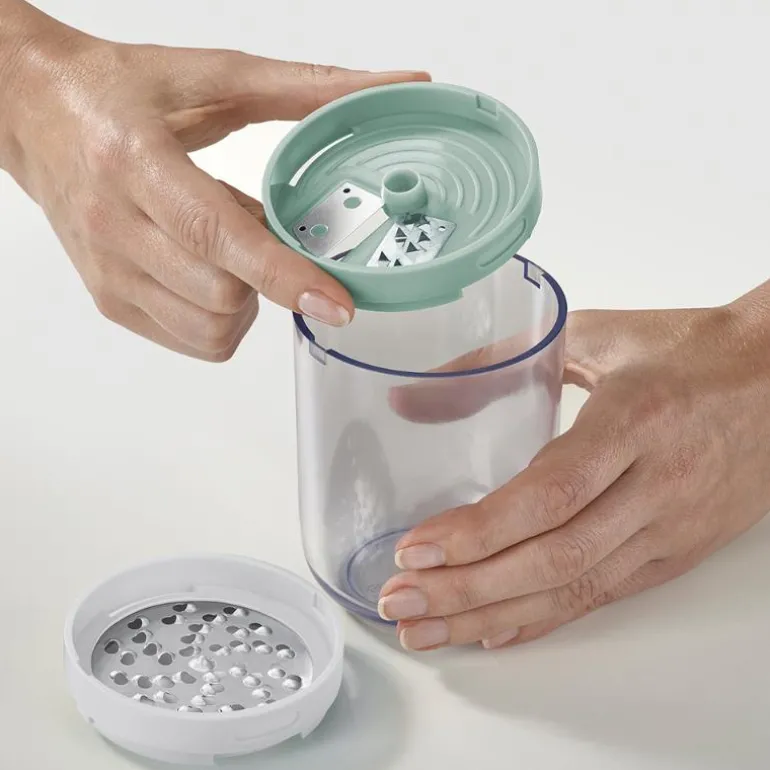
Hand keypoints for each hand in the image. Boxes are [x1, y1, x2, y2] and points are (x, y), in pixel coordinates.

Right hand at [0, 5, 427, 359]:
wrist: (32, 112)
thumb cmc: (116, 90)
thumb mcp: (209, 76)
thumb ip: (304, 88)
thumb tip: (394, 84)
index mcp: (136, 161)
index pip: (216, 235)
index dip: (283, 273)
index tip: (337, 302)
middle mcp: (114, 226)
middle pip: (222, 295)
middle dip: (264, 275)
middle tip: (255, 230)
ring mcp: (109, 273)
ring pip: (211, 329)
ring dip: (245, 300)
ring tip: (226, 251)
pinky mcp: (110, 300)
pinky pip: (193, 342)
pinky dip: (221, 319)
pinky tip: (208, 273)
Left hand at [378, 302, 769, 649]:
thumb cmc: (687, 347)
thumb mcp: (589, 334)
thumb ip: (496, 363)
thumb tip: (411, 398)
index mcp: (635, 420)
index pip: (550, 494)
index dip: (479, 531)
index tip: (416, 551)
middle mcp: (657, 485)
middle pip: (555, 558)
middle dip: (468, 590)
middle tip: (402, 604)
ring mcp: (672, 528)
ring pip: (577, 589)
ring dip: (494, 616)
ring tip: (429, 630)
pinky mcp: (678, 551)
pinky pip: (606, 595)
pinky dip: (546, 617)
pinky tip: (496, 629)